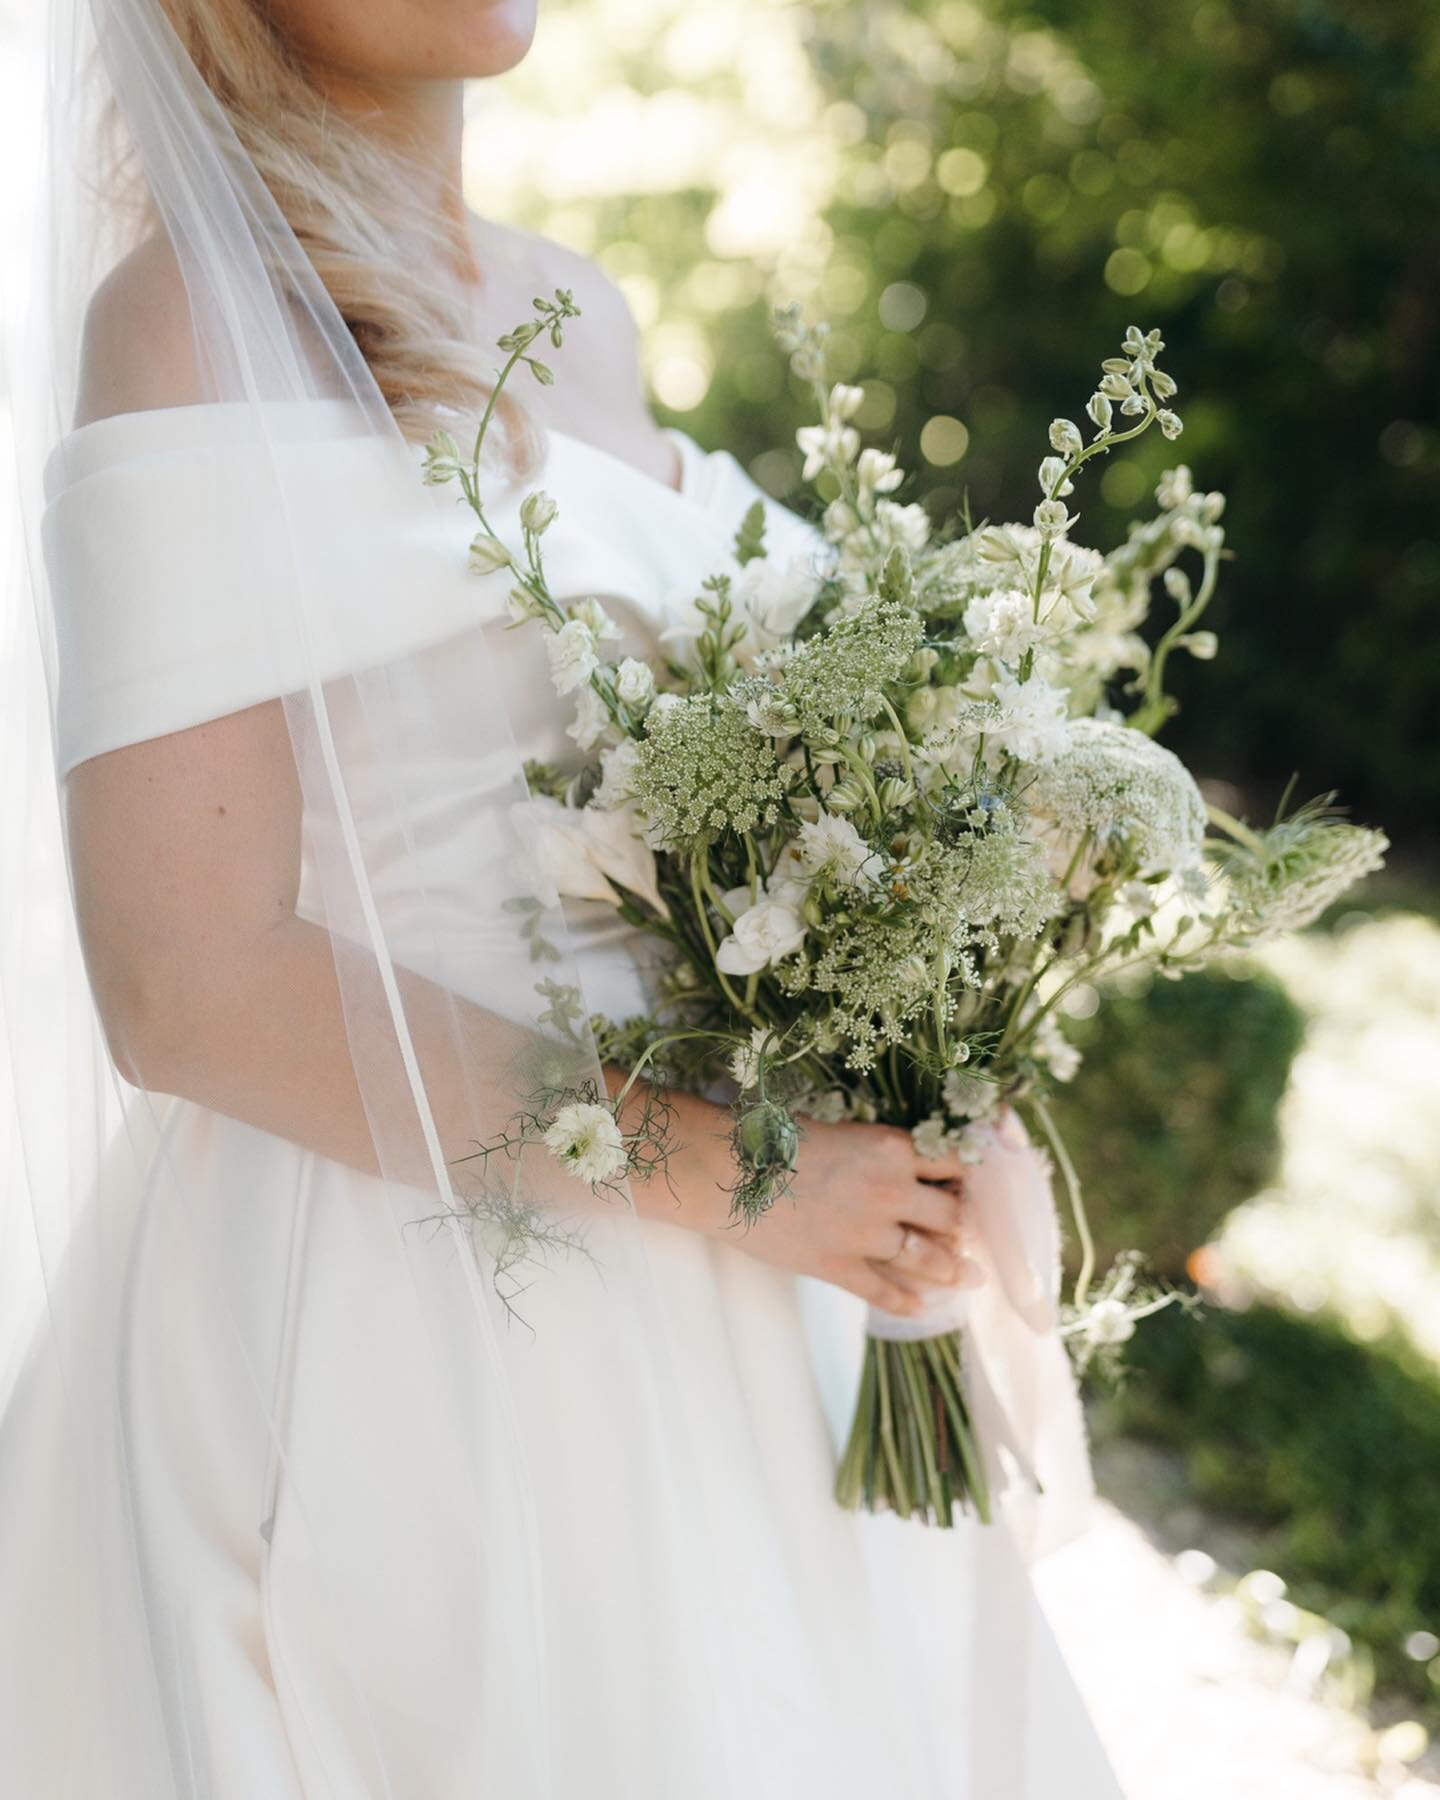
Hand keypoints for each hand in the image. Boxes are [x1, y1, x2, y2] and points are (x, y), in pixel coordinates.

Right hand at [621, 1078, 983, 1316]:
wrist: (723, 1170)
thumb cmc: (773, 1136)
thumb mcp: (839, 1130)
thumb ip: (876, 1151)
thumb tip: (905, 1167)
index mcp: (892, 1148)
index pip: (956, 1164)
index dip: (972, 1177)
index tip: (979, 1186)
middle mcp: (890, 1192)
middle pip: (951, 1215)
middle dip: (964, 1226)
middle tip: (974, 1235)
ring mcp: (866, 1234)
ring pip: (927, 1258)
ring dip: (951, 1268)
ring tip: (968, 1277)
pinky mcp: (838, 1265)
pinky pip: (882, 1290)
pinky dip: (904, 1300)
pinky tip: (919, 1306)